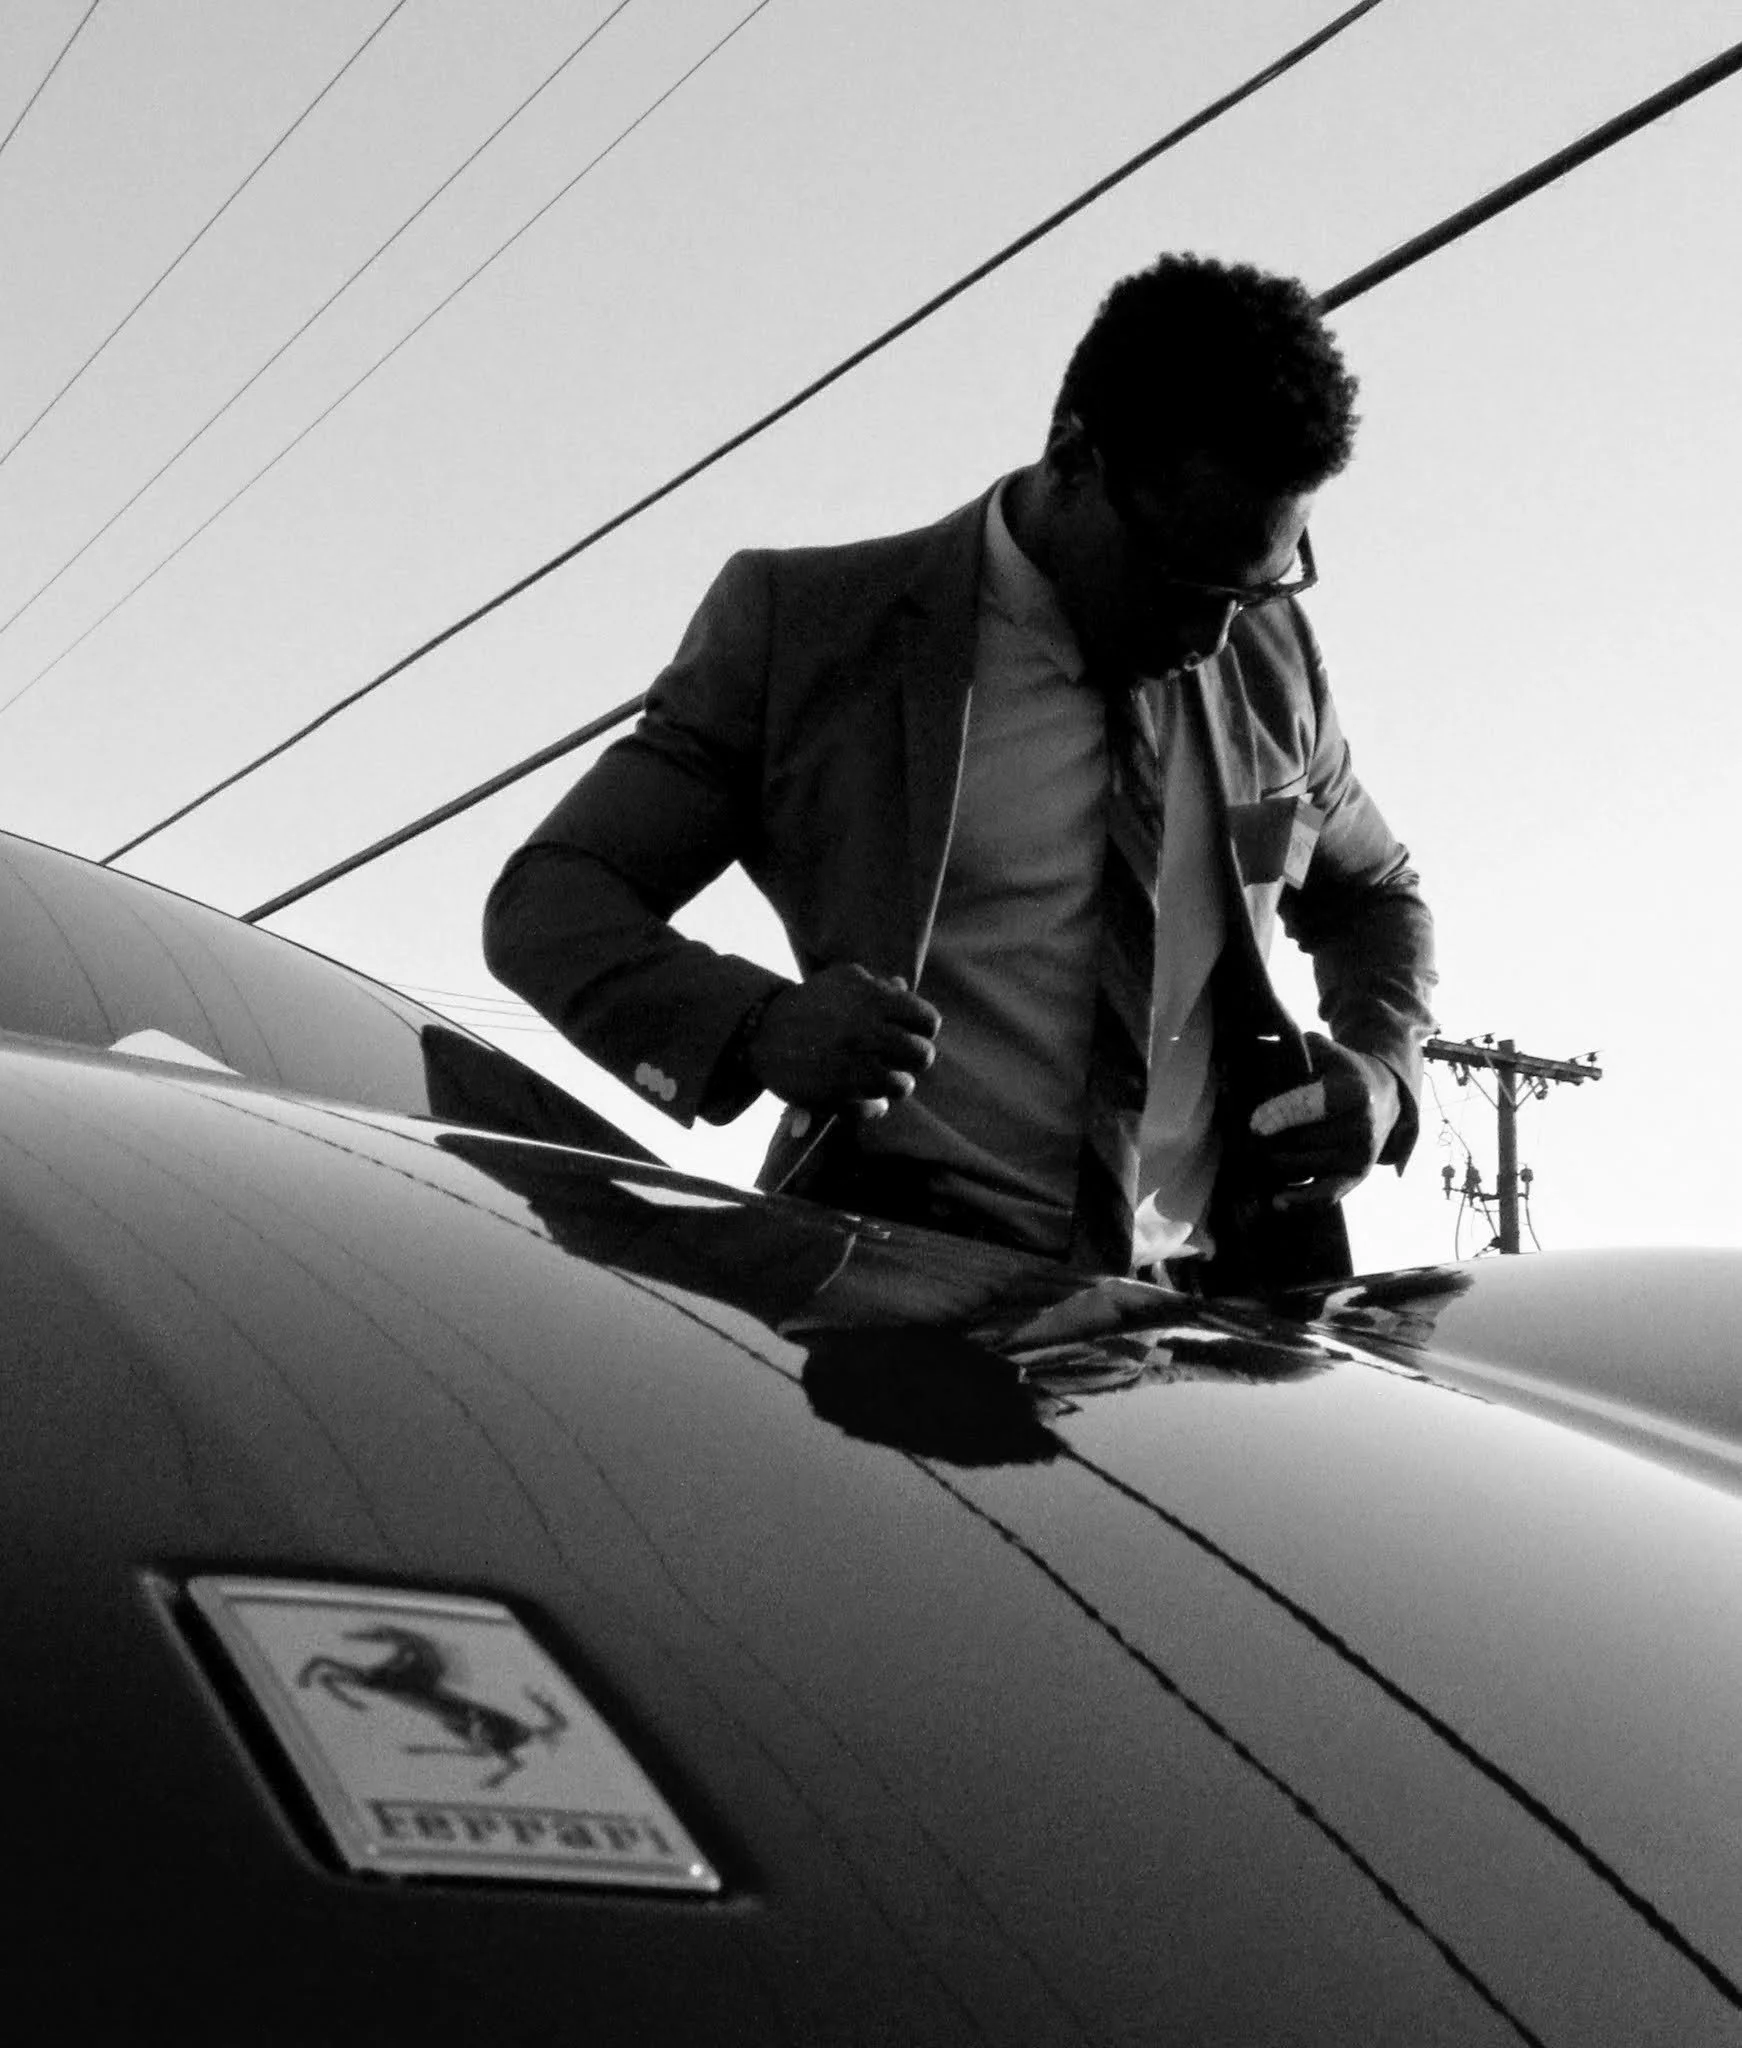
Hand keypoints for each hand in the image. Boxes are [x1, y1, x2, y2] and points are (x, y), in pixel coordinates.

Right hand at [748, 965, 940, 1118]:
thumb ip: (876, 986)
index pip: (927, 1021)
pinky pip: (875, 1108)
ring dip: (897, 1086)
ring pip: (902, 1086)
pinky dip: (875, 1107)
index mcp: (873, 1000)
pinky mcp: (836, 1093)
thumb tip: (903, 986)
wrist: (760, 1031)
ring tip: (885, 1081)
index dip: (923, 1030)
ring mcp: (852, 1064)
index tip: (911, 1034)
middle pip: (922, 1056)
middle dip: (914, 1060)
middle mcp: (867, 1030)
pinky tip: (870, 1101)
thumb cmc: (809, 1004)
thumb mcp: (841, 982)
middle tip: (900, 1061)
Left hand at [1247, 1034, 1399, 1209]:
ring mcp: (1361, 1155)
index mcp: (1353, 1092)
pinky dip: (1300, 1200)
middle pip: (1299, 1140)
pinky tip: (1276, 1200)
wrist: (1386, 1097)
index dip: (1280, 1114)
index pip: (1309, 1106)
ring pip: (1301, 1165)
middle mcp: (1363, 1126)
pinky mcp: (1357, 1177)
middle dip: (1270, 1139)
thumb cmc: (1341, 1072)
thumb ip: (1294, 1047)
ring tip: (1259, 1150)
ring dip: (1275, 1160)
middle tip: (1250, 1136)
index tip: (1254, 1124)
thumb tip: (1253, 1044)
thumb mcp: (1324, 1052)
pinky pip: (1326, 1195)